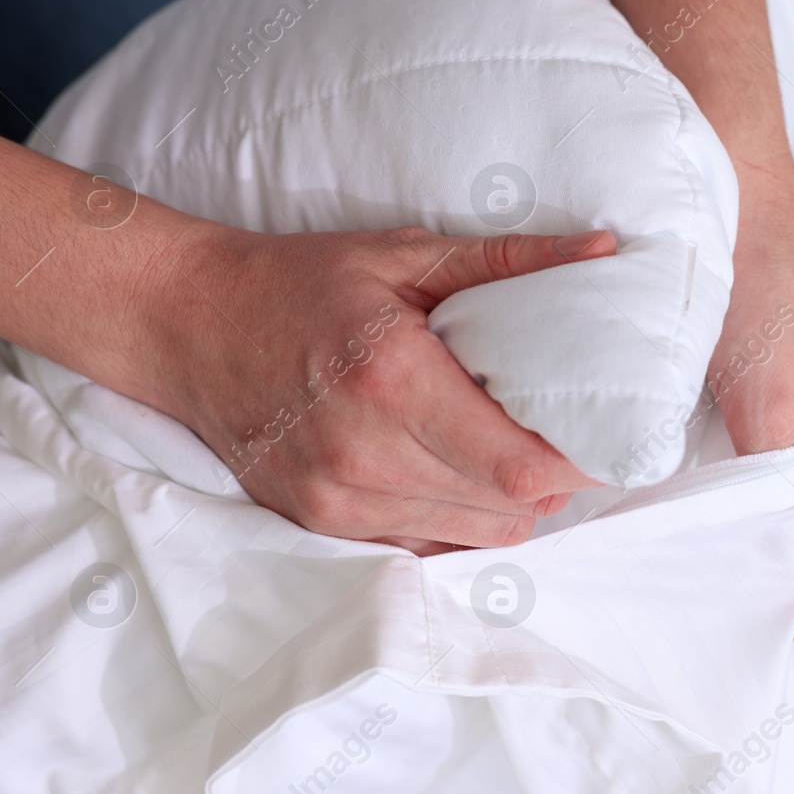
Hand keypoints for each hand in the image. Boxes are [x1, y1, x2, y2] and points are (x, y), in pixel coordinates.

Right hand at [147, 222, 615, 550]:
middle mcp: (364, 454)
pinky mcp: (321, 522)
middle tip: (571, 438)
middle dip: (556, 482)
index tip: (602, 433)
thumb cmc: (302, 283)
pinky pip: (425, 543)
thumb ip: (510, 261)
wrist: (188, 323)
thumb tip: (606, 250)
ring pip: (473, 534)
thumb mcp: (406, 256)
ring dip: (512, 504)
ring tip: (518, 452)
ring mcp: (338, 499)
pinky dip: (460, 517)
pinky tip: (462, 473)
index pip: (518, 465)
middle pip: (507, 508)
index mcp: (394, 381)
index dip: (576, 463)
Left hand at [708, 172, 793, 636]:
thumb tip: (768, 568)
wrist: (726, 206)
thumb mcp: (768, 406)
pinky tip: (734, 409)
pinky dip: (760, 452)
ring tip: (736, 412)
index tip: (791, 620)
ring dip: (769, 473)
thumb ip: (775, 495)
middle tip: (745, 462)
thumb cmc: (761, 286)